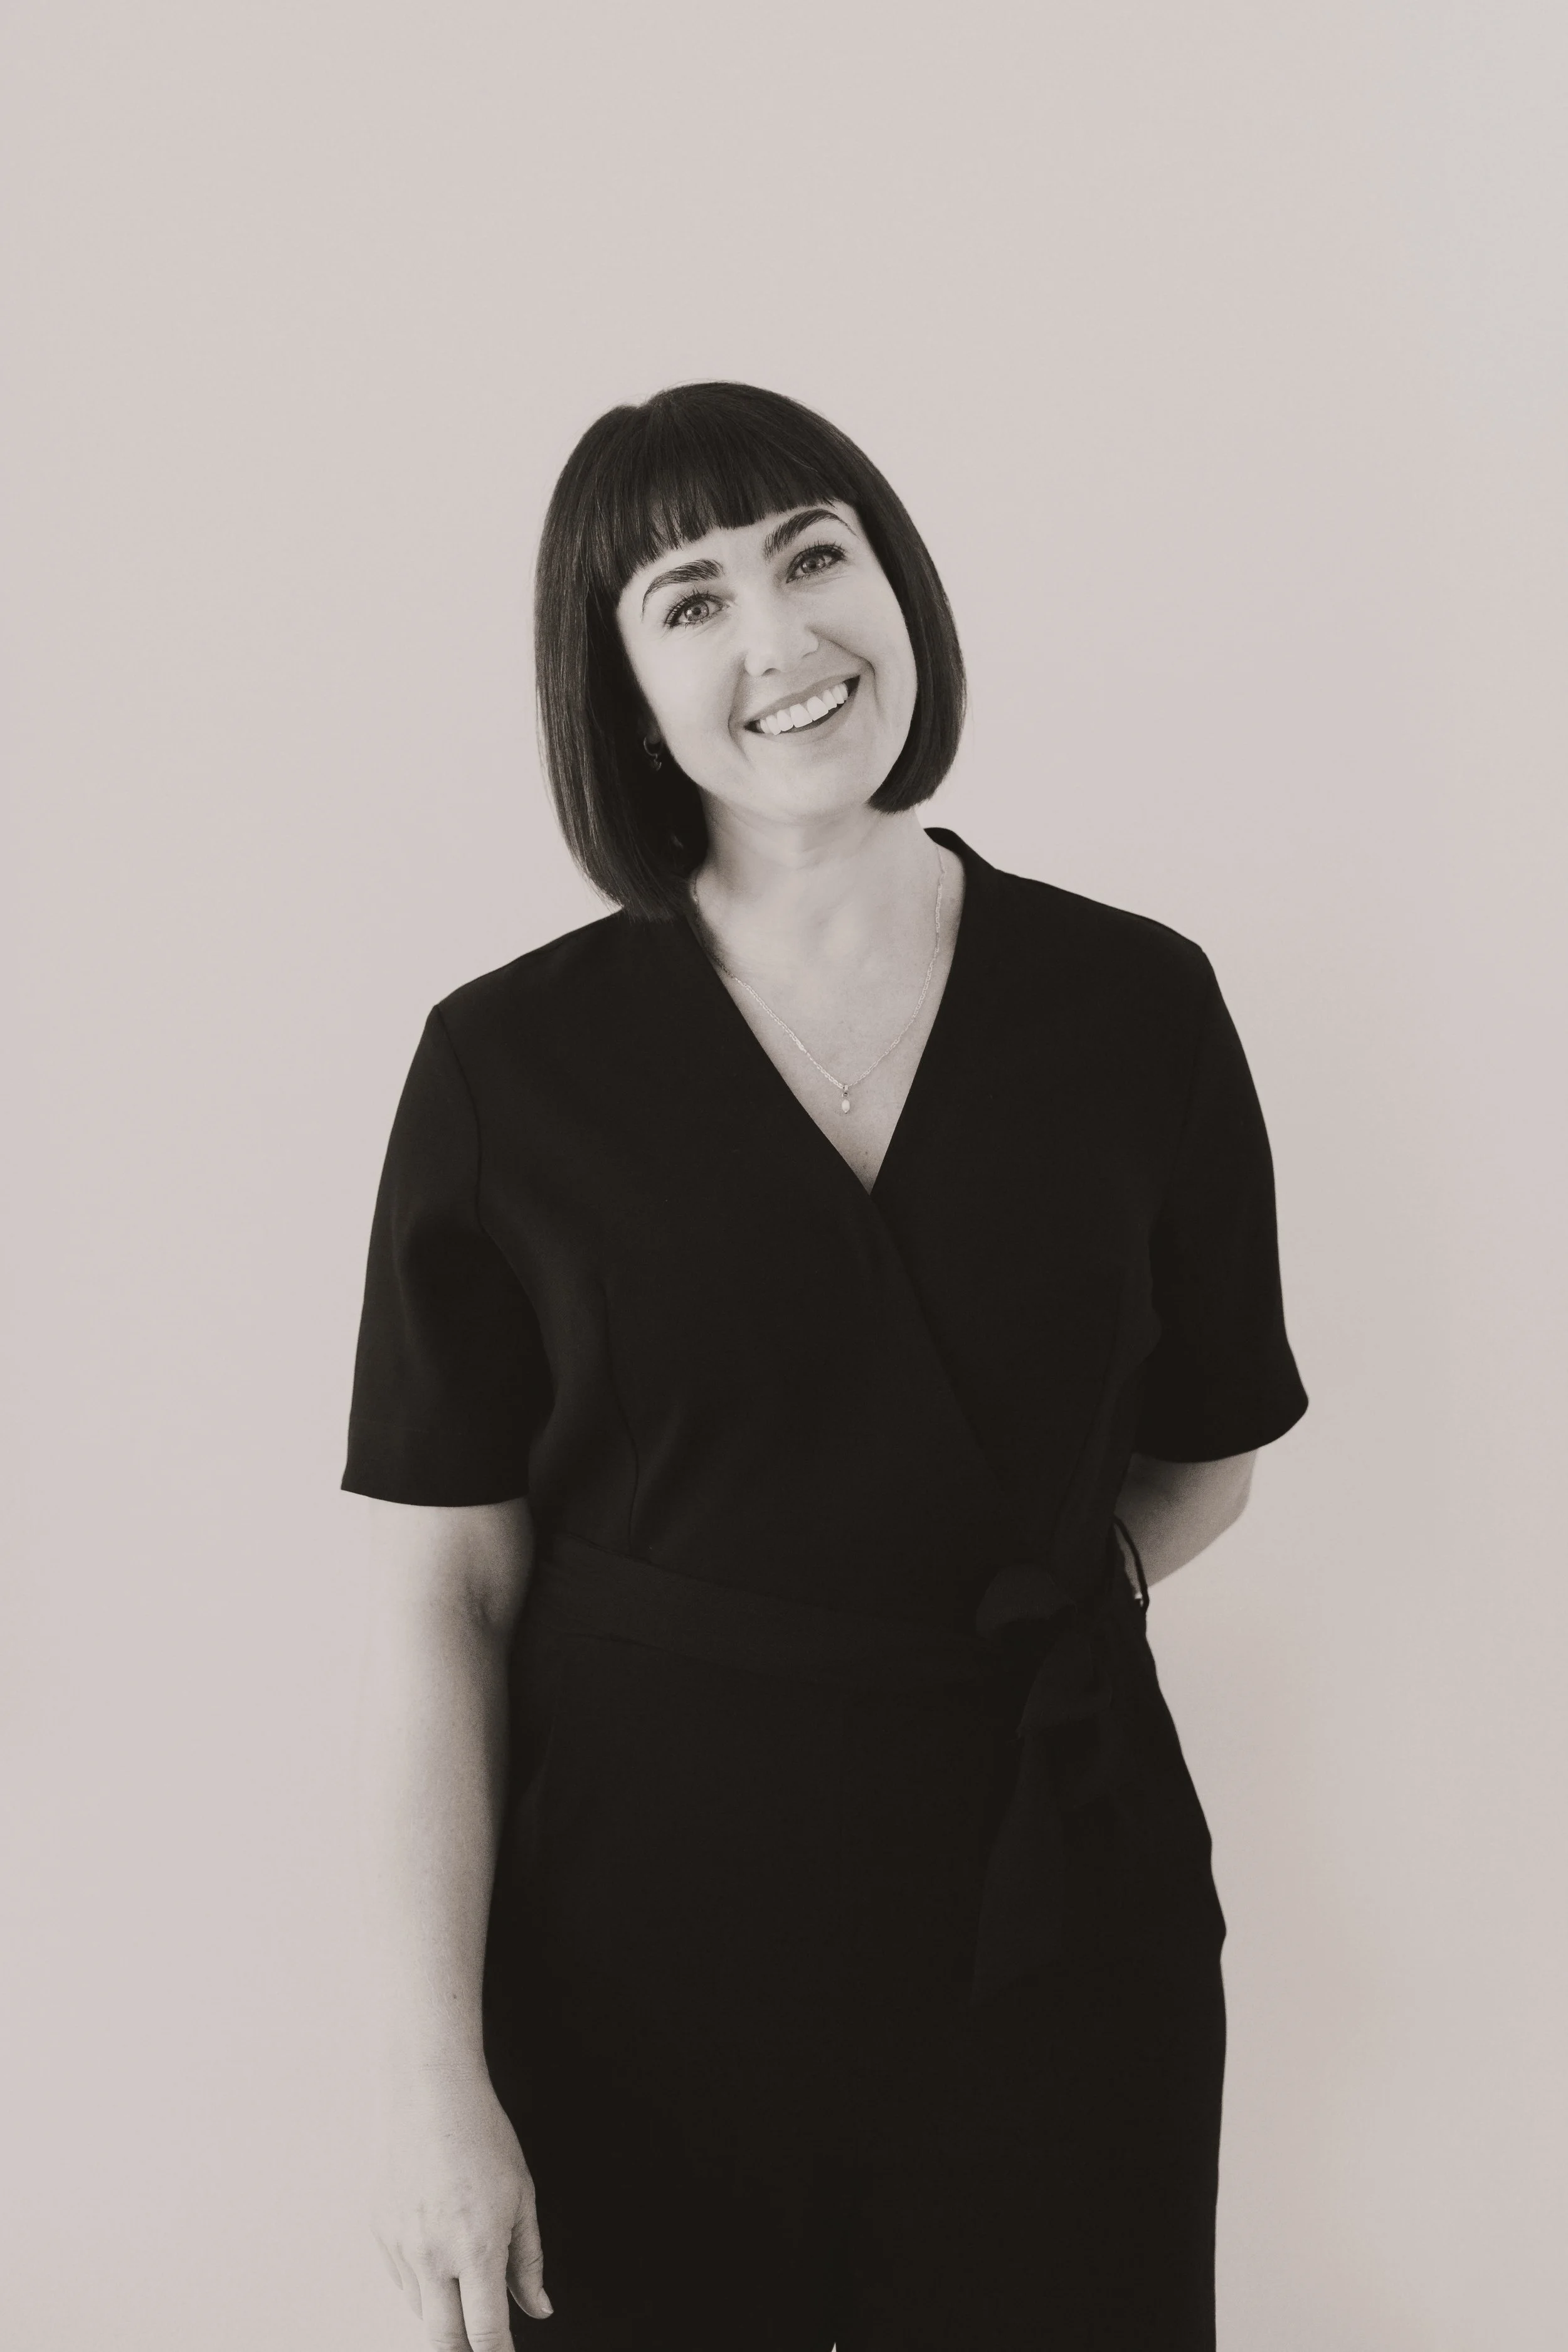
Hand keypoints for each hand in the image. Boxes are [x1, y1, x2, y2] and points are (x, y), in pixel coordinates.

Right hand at [372, 2063, 551, 2345]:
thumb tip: (538, 2307)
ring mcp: (401, 2247)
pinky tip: (439, 2256)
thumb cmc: (480, 2135)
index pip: (486, 2332)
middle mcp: (433, 2256)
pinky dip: (424, 2286)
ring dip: (445, 2314)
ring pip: (422, 2313)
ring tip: (464, 2281)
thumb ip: (528, 2260)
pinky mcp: (379, 2235)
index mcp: (476, 2248)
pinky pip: (403, 2282)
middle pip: (443, 2342)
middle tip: (482, 2342)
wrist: (426, 2092)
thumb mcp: (521, 2195)